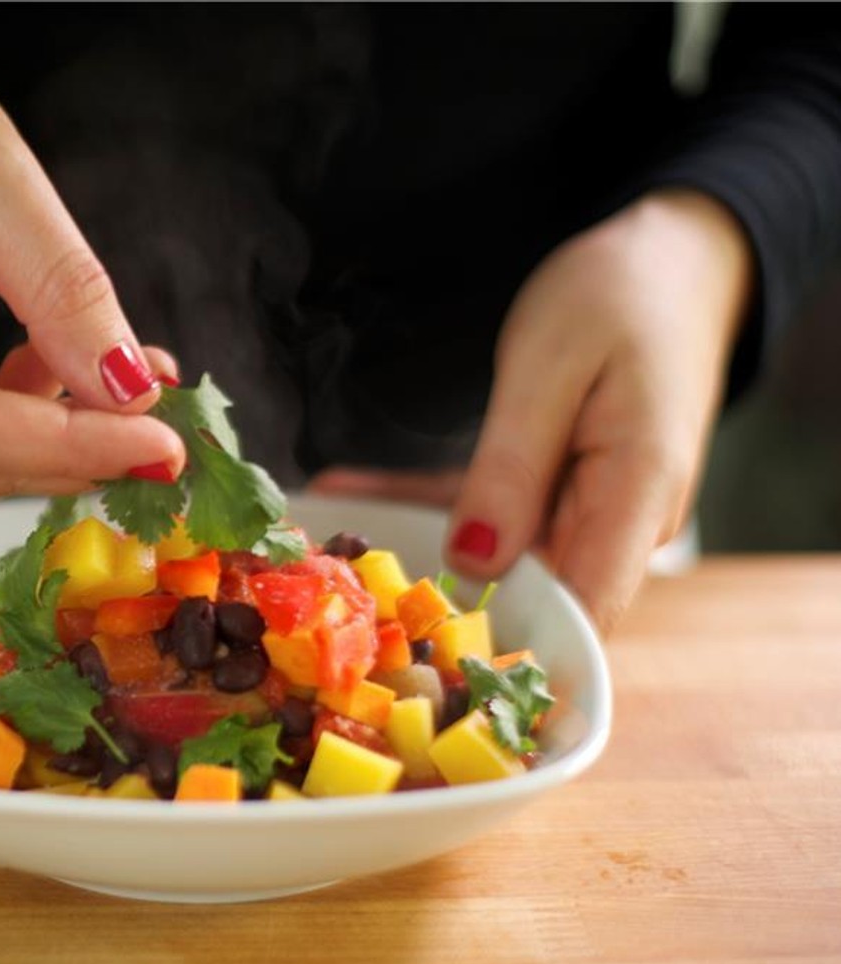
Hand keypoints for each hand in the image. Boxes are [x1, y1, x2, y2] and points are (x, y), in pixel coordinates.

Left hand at [312, 189, 752, 632]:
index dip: (510, 660)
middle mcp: (618, 526)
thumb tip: (475, 565)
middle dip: (438, 614)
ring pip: (497, 565)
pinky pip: (486, 519)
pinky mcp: (557, 495)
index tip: (419, 669)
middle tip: (337, 605)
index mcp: (634, 501)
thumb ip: (512, 469)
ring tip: (322, 548)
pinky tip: (345, 495)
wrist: (672, 262)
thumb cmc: (621, 298)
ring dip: (414, 559)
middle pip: (532, 603)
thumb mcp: (550, 369)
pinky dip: (422, 508)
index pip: (582, 617)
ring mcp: (587, 514)